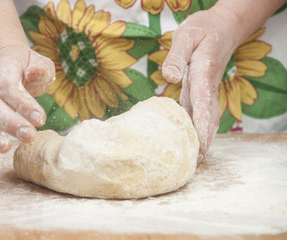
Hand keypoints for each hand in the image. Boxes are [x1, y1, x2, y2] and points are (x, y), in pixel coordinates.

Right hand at [0, 46, 54, 160]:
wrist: (6, 64)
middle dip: (9, 123)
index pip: (7, 86)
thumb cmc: (26, 67)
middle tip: (28, 136)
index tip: (40, 120)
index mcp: (1, 69)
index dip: (22, 104)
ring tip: (6, 148)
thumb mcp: (39, 62)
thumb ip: (41, 68)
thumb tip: (34, 72)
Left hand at [162, 6, 242, 163]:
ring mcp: (206, 89)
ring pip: (206, 117)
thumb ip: (177, 56)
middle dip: (203, 140)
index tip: (200, 146)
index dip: (201, 126)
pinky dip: (196, 126)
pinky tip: (186, 136)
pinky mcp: (202, 89)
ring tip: (192, 158)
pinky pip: (200, 111)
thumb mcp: (187, 35)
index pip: (202, 103)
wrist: (223, 27)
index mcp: (203, 74)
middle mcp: (207, 86)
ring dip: (201, 136)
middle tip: (195, 163)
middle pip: (208, 117)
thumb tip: (170, 79)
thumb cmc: (203, 29)